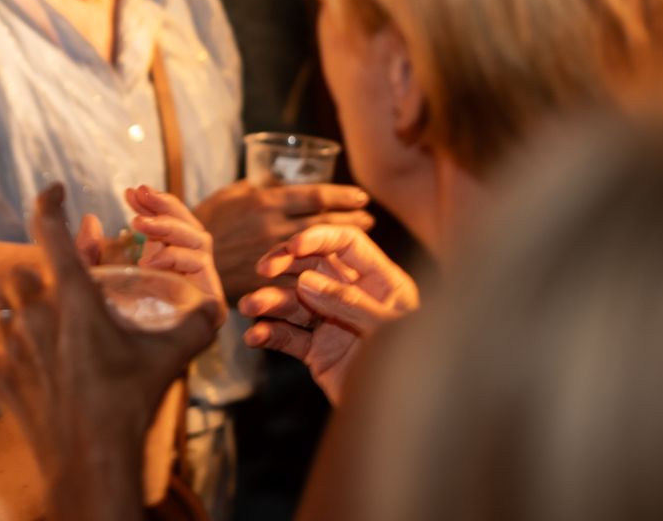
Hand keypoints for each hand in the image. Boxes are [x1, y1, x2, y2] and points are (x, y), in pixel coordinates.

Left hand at [0, 185, 220, 512]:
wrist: (92, 463)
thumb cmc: (130, 404)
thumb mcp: (169, 358)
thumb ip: (195, 325)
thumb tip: (215, 308)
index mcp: (73, 297)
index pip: (52, 231)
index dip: (50, 203)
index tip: (55, 191)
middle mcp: (34, 314)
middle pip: (21, 274)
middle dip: (38, 278)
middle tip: (61, 295)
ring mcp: (10, 346)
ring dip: (14, 314)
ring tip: (37, 329)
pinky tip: (16, 362)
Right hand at [192, 180, 371, 299]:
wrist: (184, 259)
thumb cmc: (206, 222)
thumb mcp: (230, 194)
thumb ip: (258, 188)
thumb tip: (280, 183)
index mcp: (266, 201)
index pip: (316, 196)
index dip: (343, 195)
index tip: (361, 195)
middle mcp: (275, 227)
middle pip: (326, 223)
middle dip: (353, 220)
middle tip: (369, 218)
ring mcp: (274, 255)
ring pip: (321, 251)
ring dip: (345, 247)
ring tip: (362, 241)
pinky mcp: (269, 279)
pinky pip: (303, 276)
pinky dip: (324, 273)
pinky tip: (339, 270)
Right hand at [236, 225, 418, 404]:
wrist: (406, 423)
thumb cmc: (413, 372)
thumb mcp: (387, 331)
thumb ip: (349, 303)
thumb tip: (307, 280)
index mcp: (381, 283)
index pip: (346, 244)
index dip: (318, 238)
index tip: (292, 247)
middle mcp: (353, 297)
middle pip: (312, 266)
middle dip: (284, 264)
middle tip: (261, 269)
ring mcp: (333, 324)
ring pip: (294, 301)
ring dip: (269, 301)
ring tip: (249, 308)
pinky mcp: (317, 351)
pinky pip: (288, 336)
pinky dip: (269, 334)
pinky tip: (255, 337)